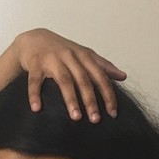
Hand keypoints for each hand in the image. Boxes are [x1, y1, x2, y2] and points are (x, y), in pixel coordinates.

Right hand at [12, 29, 126, 122]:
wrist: (34, 39)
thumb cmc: (62, 50)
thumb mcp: (84, 55)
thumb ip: (103, 66)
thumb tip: (123, 77)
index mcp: (83, 56)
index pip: (100, 76)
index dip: (108, 95)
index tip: (113, 113)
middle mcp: (70, 56)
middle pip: (83, 80)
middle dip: (90, 100)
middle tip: (95, 120)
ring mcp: (52, 59)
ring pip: (63, 80)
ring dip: (70, 99)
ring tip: (75, 118)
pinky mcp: (35, 64)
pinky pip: (35, 81)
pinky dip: (35, 94)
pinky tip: (37, 109)